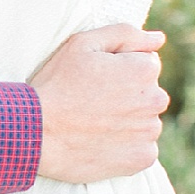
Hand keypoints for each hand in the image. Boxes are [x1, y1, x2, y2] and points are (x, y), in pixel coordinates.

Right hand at [31, 27, 169, 182]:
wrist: (36, 132)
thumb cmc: (57, 84)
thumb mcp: (83, 44)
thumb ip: (125, 34)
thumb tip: (158, 39)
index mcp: (145, 69)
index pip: (145, 63)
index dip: (119, 69)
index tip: (97, 79)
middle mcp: (155, 100)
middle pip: (148, 93)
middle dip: (128, 94)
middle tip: (93, 102)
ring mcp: (149, 132)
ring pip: (145, 121)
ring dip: (128, 121)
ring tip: (95, 123)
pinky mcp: (141, 158)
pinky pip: (142, 148)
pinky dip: (127, 146)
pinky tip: (102, 142)